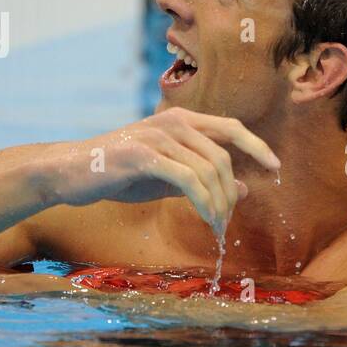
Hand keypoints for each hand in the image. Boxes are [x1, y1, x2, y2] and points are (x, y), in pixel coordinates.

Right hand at [32, 109, 279, 228]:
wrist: (70, 173)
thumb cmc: (120, 173)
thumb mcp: (169, 177)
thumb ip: (205, 180)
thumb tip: (245, 188)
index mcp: (182, 120)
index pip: (231, 128)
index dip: (256, 147)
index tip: (275, 167)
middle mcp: (173, 122)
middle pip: (222, 156)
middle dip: (230, 192)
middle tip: (226, 220)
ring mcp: (157, 136)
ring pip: (207, 170)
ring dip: (217, 203)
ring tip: (215, 225)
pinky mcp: (142, 156)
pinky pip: (187, 180)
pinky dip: (202, 202)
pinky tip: (204, 217)